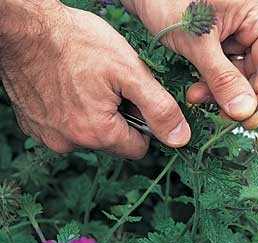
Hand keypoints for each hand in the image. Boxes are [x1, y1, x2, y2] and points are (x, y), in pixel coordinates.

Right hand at [0, 1, 190, 158]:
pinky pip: (65, 127)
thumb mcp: (130, 72)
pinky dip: (72, 111)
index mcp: (98, 134)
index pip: (138, 148)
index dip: (144, 124)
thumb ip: (159, 108)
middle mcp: (69, 143)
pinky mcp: (33, 125)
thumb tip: (180, 138)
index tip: (136, 99)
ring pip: (89, 134)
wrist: (25, 27)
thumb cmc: (77, 43)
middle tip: (112, 86)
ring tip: (88, 82)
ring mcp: (48, 136)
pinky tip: (69, 86)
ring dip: (96, 114)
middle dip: (120, 118)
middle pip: (113, 142)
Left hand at [122, 0, 257, 128]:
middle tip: (219, 115)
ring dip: (219, 91)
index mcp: (257, 16)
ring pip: (239, 74)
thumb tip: (245, 111)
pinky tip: (195, 91)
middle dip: (236, 95)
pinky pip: (223, 69)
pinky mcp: (219, 41)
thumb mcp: (197, 41)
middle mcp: (251, 25)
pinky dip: (210, 83)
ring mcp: (235, 33)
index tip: (247, 121)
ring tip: (195, 97)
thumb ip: (222, 77)